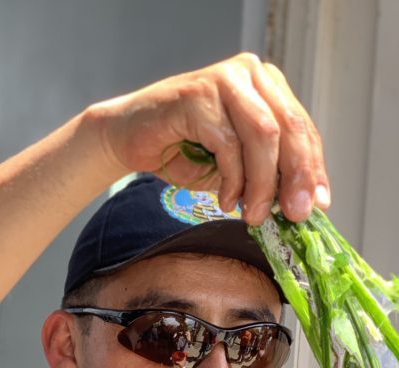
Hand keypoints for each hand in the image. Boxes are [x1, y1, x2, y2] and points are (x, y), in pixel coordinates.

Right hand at [90, 52, 328, 225]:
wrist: (127, 139)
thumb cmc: (180, 150)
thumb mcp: (234, 166)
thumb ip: (266, 174)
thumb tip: (300, 205)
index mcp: (266, 87)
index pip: (301, 127)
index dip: (312, 167)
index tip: (317, 204)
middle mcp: (250, 75)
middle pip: (289, 128)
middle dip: (296, 176)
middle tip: (295, 214)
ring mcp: (224, 81)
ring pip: (263, 136)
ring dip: (263, 183)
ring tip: (253, 215)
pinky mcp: (198, 96)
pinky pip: (228, 143)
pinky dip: (232, 179)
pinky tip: (226, 200)